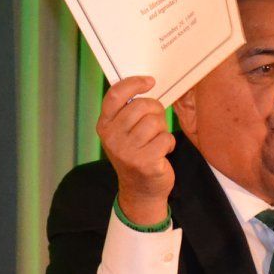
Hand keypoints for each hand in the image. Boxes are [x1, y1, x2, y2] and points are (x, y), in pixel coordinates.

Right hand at [96, 76, 174, 225]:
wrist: (140, 191)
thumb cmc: (135, 155)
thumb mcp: (122, 133)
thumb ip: (126, 112)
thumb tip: (143, 84)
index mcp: (104, 126)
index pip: (115, 95)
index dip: (134, 83)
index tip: (149, 82)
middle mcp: (112, 138)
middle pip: (141, 106)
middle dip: (155, 110)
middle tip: (156, 123)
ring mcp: (127, 151)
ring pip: (155, 121)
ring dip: (162, 129)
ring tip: (157, 141)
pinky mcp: (144, 162)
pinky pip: (165, 138)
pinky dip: (169, 144)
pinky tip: (162, 153)